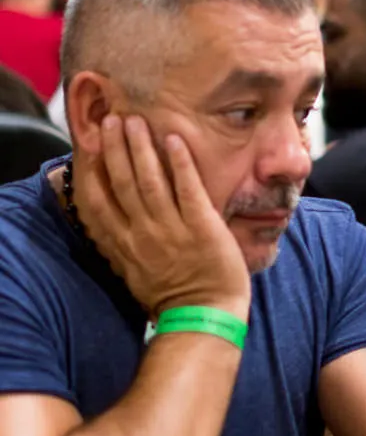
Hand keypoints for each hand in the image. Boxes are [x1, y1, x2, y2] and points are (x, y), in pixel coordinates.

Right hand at [76, 115, 250, 318]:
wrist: (205, 317)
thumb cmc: (172, 296)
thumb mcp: (133, 272)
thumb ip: (121, 246)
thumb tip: (108, 226)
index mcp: (123, 245)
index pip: (98, 201)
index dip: (92, 170)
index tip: (90, 145)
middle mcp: (143, 233)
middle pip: (122, 182)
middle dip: (115, 148)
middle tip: (112, 119)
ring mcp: (172, 230)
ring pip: (150, 181)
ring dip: (141, 148)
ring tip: (136, 121)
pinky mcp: (202, 227)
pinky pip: (188, 189)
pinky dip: (180, 163)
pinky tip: (174, 139)